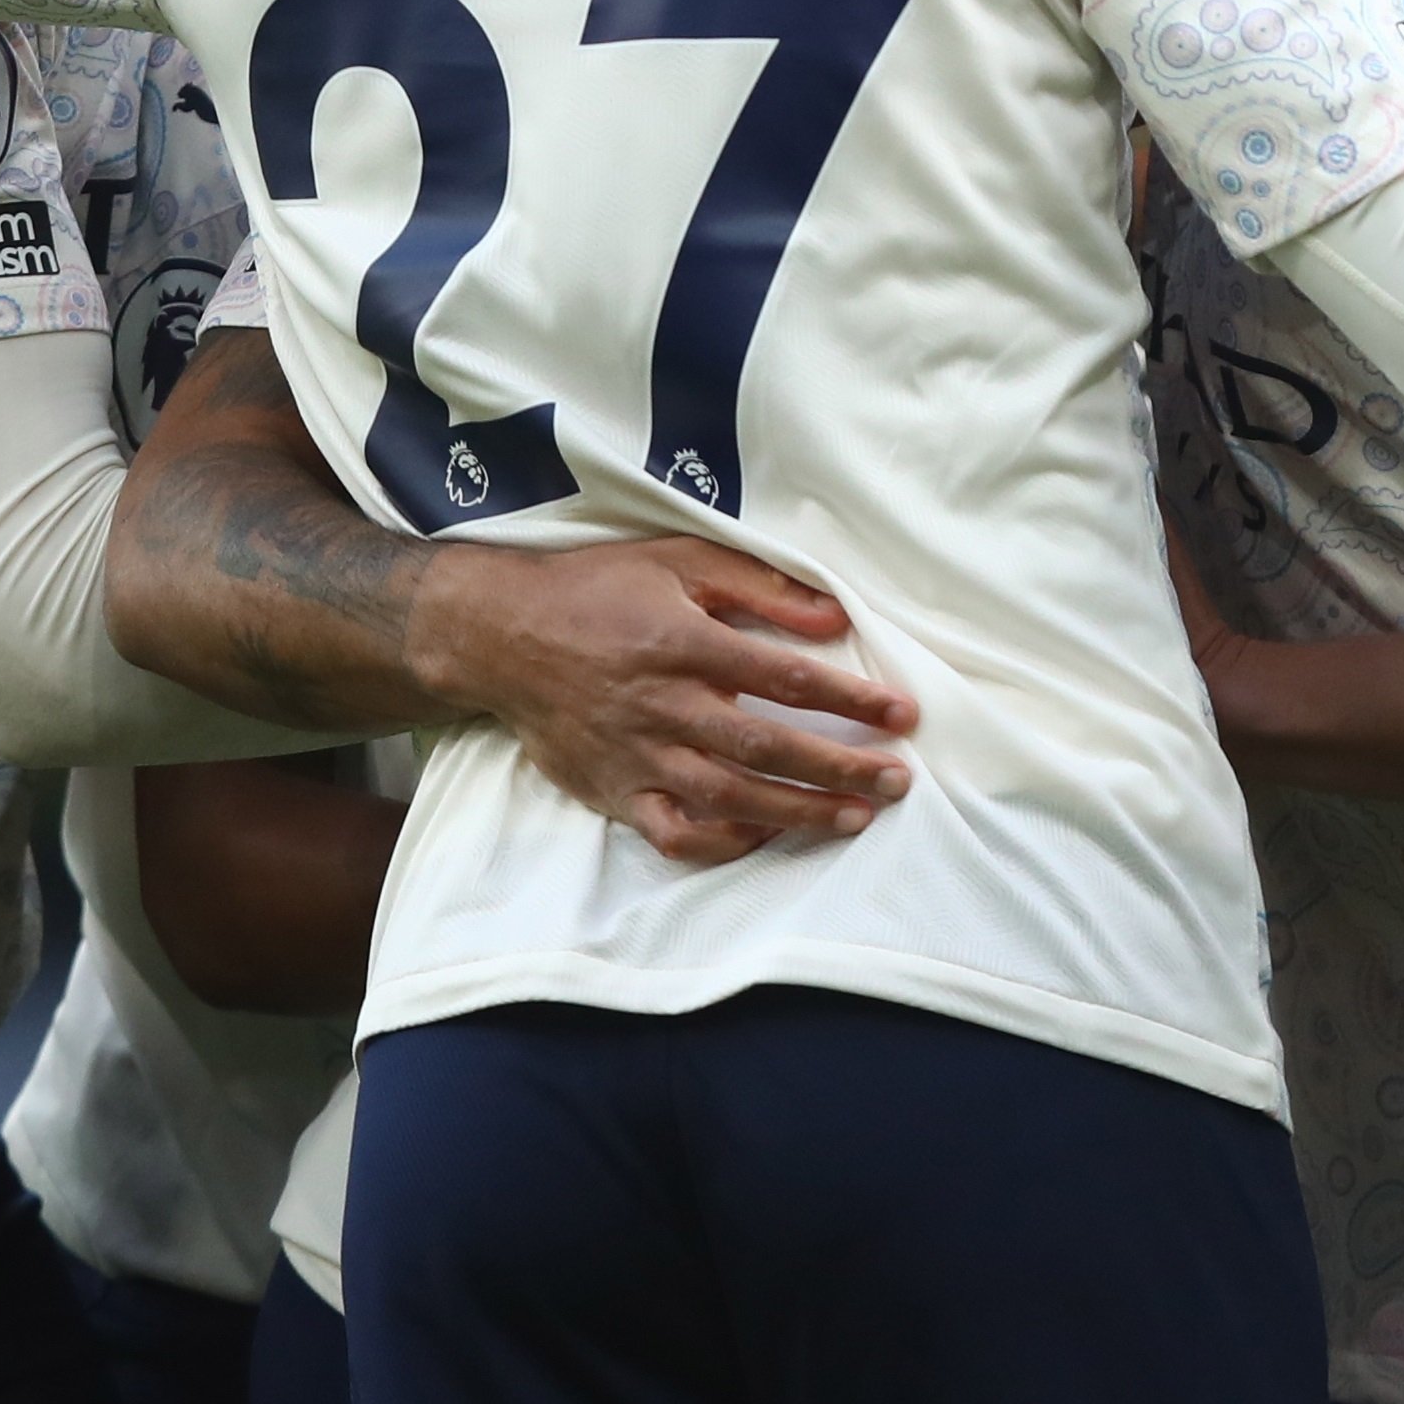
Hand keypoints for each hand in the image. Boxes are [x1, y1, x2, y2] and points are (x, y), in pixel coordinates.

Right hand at [415, 536, 918, 868]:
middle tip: (897, 781)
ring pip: (728, 798)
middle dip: (840, 769)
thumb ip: (761, 587)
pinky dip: (724, 843)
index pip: (786, 678)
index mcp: (684, 642)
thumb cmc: (599, 589)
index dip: (851, 700)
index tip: (902, 715)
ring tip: (854, 818)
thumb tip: (836, 616)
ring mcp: (637, 755)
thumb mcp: (681, 559)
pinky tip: (768, 835)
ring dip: (797, 813)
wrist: (501, 635)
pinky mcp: (613, 791)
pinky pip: (674, 833)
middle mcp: (663, 705)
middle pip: (766, 746)